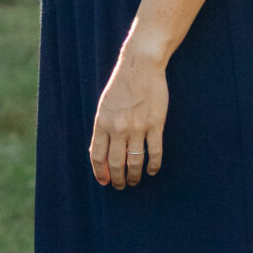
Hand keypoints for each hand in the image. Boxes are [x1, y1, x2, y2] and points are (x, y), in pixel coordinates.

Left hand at [88, 44, 167, 188]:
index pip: (97, 155)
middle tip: (120, 186)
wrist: (140, 66)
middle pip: (116, 163)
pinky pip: (154, 153)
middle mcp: (118, 128)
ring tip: (133, 181)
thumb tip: (102, 152)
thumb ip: (103, 128)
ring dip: (133, 176)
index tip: (104, 181)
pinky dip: (153, 166)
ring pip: (134, 162)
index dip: (100, 172)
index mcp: (102, 122)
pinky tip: (152, 171)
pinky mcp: (155, 125)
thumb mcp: (105, 106)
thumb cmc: (121, 85)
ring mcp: (138, 128)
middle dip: (117, 179)